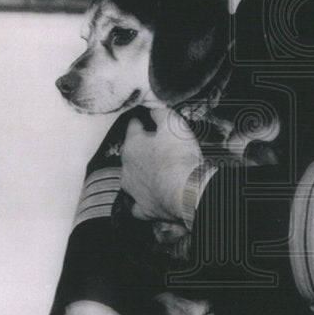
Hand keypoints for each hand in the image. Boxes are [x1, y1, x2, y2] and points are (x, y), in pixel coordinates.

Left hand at [121, 108, 202, 222]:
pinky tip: (149, 198)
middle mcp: (128, 168)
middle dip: (140, 150)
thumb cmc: (179, 157)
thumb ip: (161, 112)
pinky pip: (138, 205)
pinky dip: (142, 201)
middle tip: (154, 147)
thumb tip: (153, 106)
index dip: (139, 123)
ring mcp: (134, 190)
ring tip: (152, 172)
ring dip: (139, 175)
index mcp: (133, 146)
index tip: (142, 121)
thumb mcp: (173, 125)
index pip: (132, 129)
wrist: (186, 192)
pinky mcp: (143, 208)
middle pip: (130, 155)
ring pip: (130, 179)